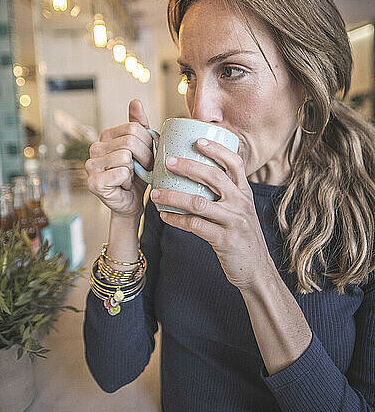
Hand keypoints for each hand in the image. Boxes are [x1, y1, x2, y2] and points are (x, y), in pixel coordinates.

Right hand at [85, 99, 152, 219]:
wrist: (132, 202)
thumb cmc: (138, 175)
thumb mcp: (143, 147)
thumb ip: (139, 125)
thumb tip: (135, 101)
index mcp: (106, 136)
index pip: (134, 128)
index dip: (148, 144)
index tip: (148, 157)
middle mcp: (94, 148)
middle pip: (130, 142)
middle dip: (145, 158)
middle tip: (142, 170)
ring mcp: (91, 165)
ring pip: (126, 157)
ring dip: (136, 172)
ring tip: (130, 178)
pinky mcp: (93, 182)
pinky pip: (122, 173)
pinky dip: (128, 182)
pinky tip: (123, 186)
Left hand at [150, 138, 275, 291]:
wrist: (256, 271)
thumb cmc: (242, 237)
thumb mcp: (240, 211)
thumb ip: (226, 195)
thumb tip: (198, 177)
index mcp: (245, 193)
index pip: (235, 163)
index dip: (217, 150)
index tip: (198, 140)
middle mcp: (241, 203)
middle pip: (214, 176)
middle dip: (188, 166)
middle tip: (168, 162)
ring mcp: (234, 221)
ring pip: (198, 202)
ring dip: (173, 196)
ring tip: (155, 193)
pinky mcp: (224, 239)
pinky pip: (194, 225)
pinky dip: (176, 220)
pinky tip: (164, 216)